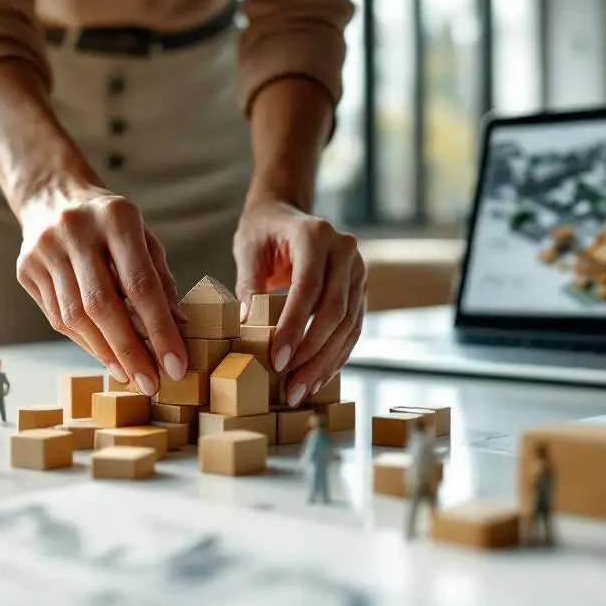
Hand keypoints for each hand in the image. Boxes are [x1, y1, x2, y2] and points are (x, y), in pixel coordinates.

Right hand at [16, 181, 187, 395]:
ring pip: (75, 316)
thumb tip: (178, 326)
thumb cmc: (110, 223)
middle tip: (151, 383)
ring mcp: (44, 250)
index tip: (175, 364)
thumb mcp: (144, 237)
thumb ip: (160, 278)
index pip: (141, 284)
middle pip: (103, 305)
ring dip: (106, 353)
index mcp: (116, 217)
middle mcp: (75, 230)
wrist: (53, 195)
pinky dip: (84, 342)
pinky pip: (57, 317)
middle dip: (131, 351)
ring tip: (130, 375)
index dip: (160, 329)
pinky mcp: (26, 269)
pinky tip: (105, 356)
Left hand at [233, 199, 365, 406]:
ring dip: (325, 363)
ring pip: (348, 326)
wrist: (286, 214)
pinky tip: (317, 378)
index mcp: (316, 235)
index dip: (295, 328)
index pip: (309, 289)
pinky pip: (353, 329)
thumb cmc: (263, 232)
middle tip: (290, 387)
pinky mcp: (360, 290)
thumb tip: (245, 328)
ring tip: (301, 391)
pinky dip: (335, 356)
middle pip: (334, 312)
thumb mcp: (248, 250)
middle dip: (312, 354)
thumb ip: (248, 286)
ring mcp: (358, 271)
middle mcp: (345, 251)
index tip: (277, 361)